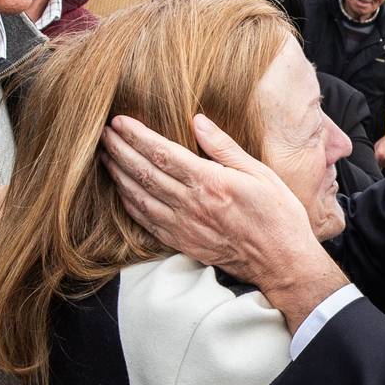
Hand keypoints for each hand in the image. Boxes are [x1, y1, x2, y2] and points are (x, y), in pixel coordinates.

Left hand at [100, 114, 346, 330]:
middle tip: (103, 134)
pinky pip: (146, 221)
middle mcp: (191, 204)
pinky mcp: (182, 243)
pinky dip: (129, 204)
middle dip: (120, 150)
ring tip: (106, 157)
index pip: (162, 153)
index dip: (137, 136)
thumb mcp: (260, 173)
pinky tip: (122, 191)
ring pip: (139, 197)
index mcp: (210, 182)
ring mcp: (184, 226)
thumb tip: (198, 122)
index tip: (119, 122)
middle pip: (144, 173)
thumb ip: (225, 148)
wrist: (281, 262)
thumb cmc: (277, 215)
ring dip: (119, 175)